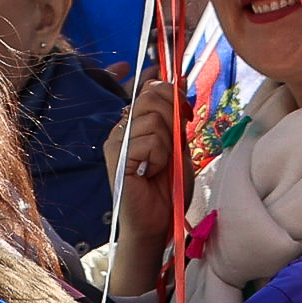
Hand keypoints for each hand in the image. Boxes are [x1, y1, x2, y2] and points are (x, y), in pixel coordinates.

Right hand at [105, 68, 188, 296]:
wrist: (158, 222)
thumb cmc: (167, 188)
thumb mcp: (178, 145)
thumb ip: (176, 116)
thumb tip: (179, 80)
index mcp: (134, 122)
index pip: (150, 87)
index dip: (172, 94)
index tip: (185, 114)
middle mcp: (121, 127)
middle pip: (152, 96)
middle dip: (174, 118)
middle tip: (174, 147)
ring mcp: (116, 141)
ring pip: (155, 120)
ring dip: (168, 145)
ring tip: (160, 165)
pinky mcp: (117, 156)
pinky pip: (151, 141)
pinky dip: (160, 158)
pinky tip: (152, 172)